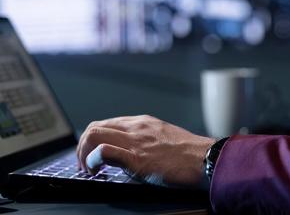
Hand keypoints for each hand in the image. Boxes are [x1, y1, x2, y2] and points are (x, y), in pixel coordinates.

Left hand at [76, 115, 215, 187]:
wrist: (205, 158)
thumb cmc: (187, 151)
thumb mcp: (162, 136)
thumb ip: (144, 139)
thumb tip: (131, 150)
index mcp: (141, 122)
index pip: (106, 123)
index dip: (92, 139)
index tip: (91, 155)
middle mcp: (136, 127)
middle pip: (94, 126)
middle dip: (82, 146)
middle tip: (84, 164)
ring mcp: (135, 142)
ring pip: (94, 134)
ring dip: (83, 153)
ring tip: (88, 169)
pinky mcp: (137, 159)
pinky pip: (105, 151)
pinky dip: (92, 159)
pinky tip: (96, 171)